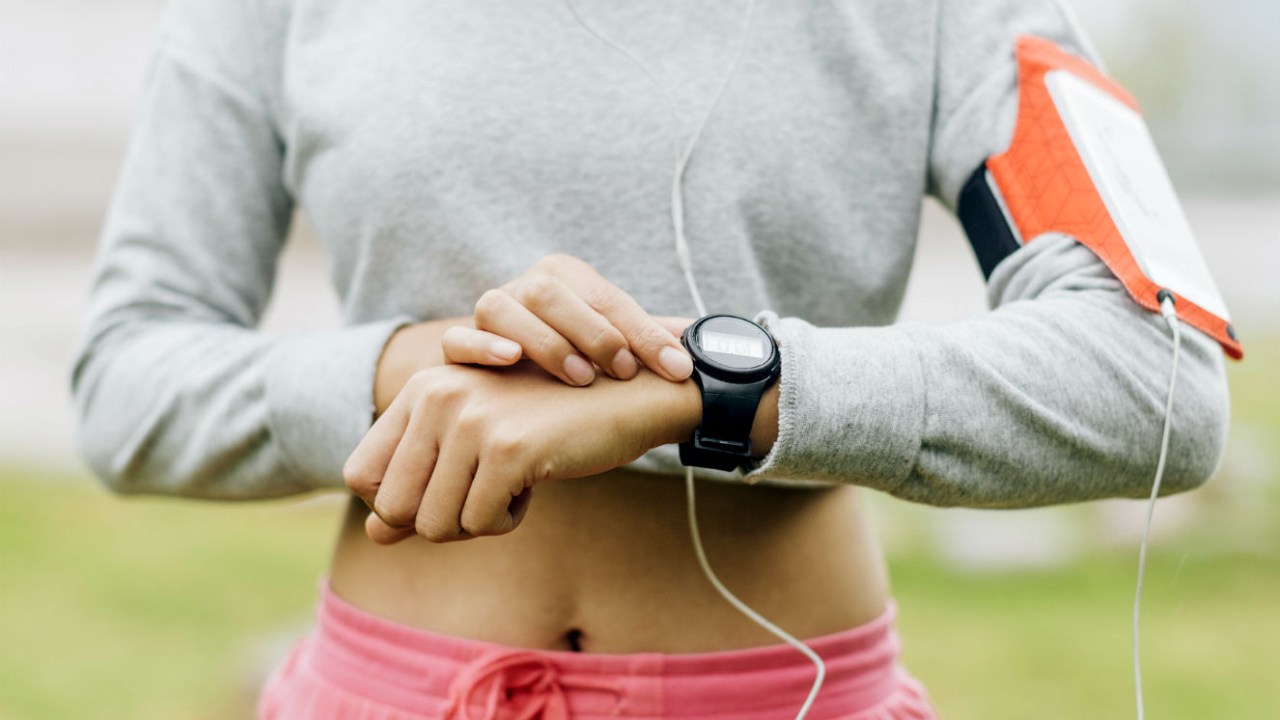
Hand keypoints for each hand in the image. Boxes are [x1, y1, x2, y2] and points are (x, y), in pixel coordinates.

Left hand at [344, 361, 700, 543]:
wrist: (625, 396)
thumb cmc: (549, 423)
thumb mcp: (476, 448)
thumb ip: (421, 486)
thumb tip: (375, 535)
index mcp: (420, 389)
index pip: (360, 474)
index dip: (396, 504)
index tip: (444, 492)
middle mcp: (436, 397)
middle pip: (395, 509)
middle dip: (439, 520)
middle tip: (484, 494)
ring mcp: (471, 421)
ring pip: (435, 524)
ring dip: (478, 521)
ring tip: (512, 483)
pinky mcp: (508, 449)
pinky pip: (482, 523)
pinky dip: (509, 519)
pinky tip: (535, 483)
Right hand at [440, 254, 694, 385]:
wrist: (522, 382)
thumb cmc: (583, 362)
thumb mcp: (623, 348)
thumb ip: (657, 341)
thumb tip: (713, 345)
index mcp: (569, 277)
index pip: (608, 298)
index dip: (644, 333)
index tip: (675, 368)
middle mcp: (526, 287)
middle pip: (550, 293)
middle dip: (592, 333)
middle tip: (622, 372)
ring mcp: (490, 313)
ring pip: (502, 308)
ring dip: (543, 341)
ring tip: (579, 376)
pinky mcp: (459, 346)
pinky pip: (459, 340)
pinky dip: (481, 346)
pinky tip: (511, 361)